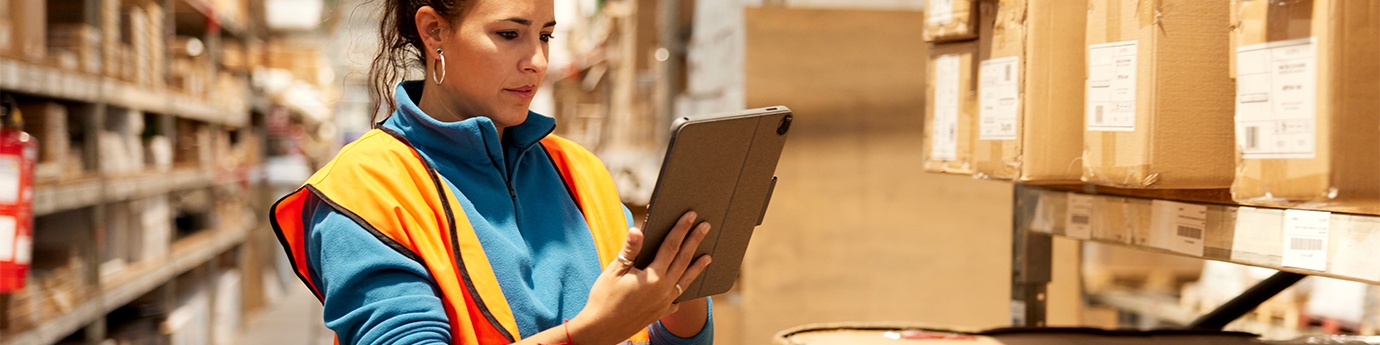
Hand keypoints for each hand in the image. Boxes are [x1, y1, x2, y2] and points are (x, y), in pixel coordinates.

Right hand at [570, 211, 712, 344]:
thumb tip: (638, 229)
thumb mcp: (614, 270)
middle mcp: (664, 290)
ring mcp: (665, 303)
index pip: (671, 246)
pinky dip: (685, 289)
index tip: (690, 216)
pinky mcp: (661, 312)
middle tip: (706, 226)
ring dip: (698, 267)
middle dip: (694, 241)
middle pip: (683, 260)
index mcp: (653, 277)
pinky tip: (687, 285)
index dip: (681, 229)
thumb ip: (630, 249)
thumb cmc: (604, 298)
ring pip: (686, 281)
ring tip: (708, 256)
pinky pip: (678, 298)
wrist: (601, 330)